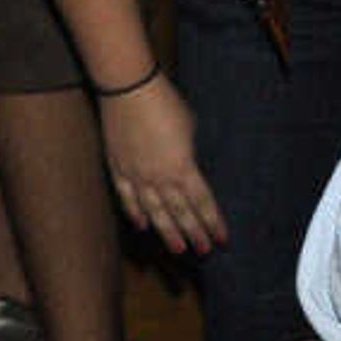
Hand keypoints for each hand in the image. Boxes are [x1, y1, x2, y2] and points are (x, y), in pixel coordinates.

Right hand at [99, 70, 228, 256]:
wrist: (128, 89)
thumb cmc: (165, 103)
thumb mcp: (190, 128)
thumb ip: (189, 155)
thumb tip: (189, 170)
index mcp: (183, 167)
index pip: (202, 202)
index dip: (213, 222)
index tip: (222, 239)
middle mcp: (159, 178)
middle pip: (180, 212)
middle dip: (193, 233)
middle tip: (203, 251)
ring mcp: (136, 175)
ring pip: (154, 212)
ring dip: (167, 231)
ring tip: (178, 249)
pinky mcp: (118, 168)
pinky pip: (127, 198)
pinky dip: (136, 214)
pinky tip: (143, 226)